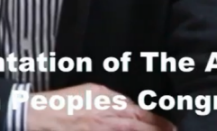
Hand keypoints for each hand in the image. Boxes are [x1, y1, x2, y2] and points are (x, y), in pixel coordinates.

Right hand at [23, 83, 174, 130]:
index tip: (171, 126)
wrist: (45, 115)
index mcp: (108, 103)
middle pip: (138, 127)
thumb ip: (114, 97)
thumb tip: (131, 104)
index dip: (157, 121)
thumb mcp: (93, 90)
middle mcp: (107, 120)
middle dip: (157, 130)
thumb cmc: (68, 100)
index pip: (140, 113)